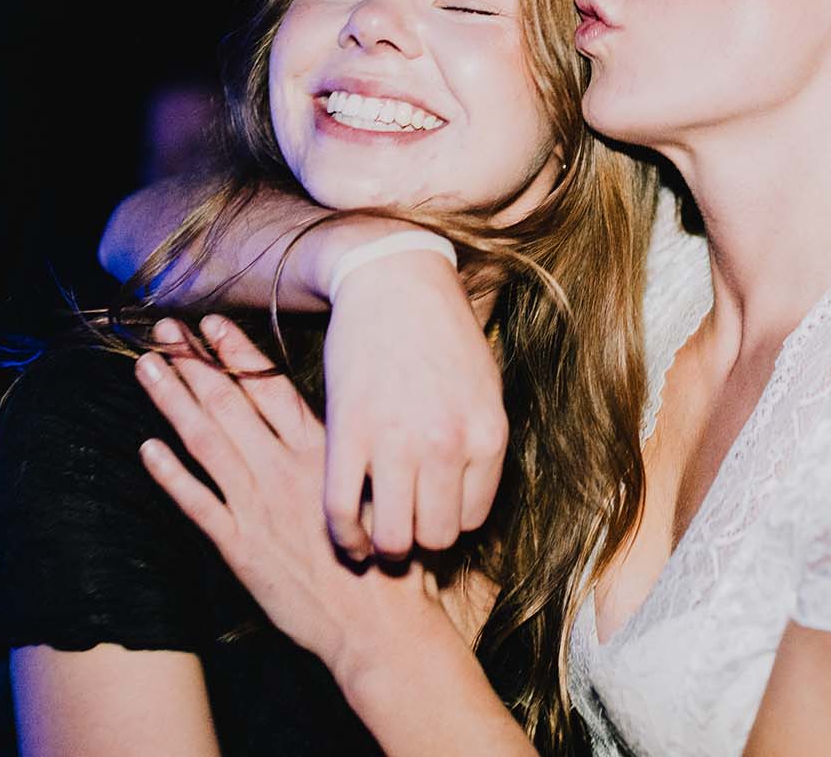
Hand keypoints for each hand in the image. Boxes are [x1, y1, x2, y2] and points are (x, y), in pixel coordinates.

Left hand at [134, 315, 453, 671]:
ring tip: (146, 369)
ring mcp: (259, 509)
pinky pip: (197, 504)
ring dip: (173, 403)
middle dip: (194, 364)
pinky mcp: (241, 548)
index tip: (212, 324)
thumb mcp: (383, 493)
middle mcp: (285, 472)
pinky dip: (170, 475)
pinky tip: (146, 448)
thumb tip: (355, 421)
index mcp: (321, 455)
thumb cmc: (394, 561)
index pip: (270, 391)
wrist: (382, 625)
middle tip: (164, 330)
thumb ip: (357, 458)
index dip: (238, 355)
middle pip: (230, 405)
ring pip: (206, 443)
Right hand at [320, 249, 506, 560]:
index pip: (473, 519)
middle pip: (437, 536)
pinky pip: (343, 510)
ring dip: (385, 548)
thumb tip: (469, 502)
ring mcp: (396, 441)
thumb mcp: (485, 388)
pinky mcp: (348, 433)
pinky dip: (344, 537)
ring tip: (379, 540)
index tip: (434, 516)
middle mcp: (447, 444)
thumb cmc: (442, 334)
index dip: (451, 523)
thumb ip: (481, 444)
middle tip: (405, 531)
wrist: (393, 281)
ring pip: (394, 537)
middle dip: (420, 541)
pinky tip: (348, 541)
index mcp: (487, 434)